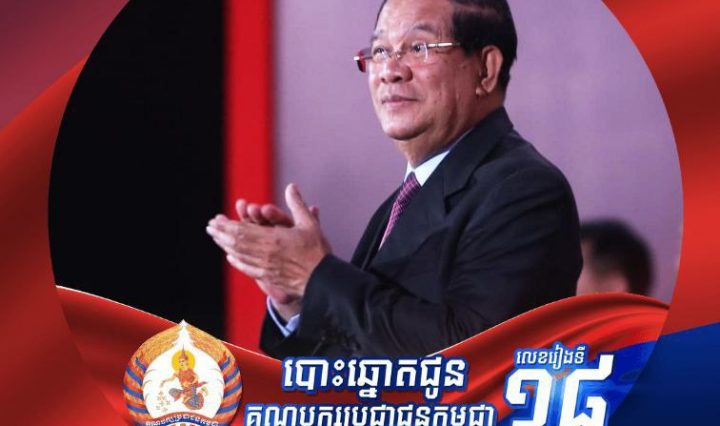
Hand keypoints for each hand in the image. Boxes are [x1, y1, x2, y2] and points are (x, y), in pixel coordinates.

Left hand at [207, 184, 329, 318]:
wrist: (322, 280)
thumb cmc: (317, 252)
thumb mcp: (309, 224)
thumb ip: (297, 204)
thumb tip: (291, 187)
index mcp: (273, 239)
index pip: (242, 231)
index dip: (226, 225)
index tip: (216, 220)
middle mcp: (265, 253)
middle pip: (236, 242)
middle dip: (221, 233)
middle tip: (210, 227)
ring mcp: (264, 266)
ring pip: (239, 255)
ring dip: (225, 245)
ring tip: (216, 238)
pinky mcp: (268, 276)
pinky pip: (247, 268)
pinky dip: (237, 261)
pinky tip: (231, 257)